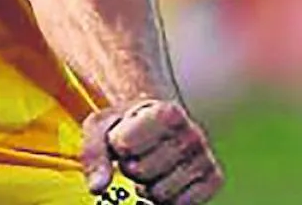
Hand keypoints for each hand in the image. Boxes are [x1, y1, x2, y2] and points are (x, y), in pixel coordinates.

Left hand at [83, 100, 222, 203]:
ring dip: (146, 186)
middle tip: (137, 153)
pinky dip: (166, 199)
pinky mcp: (214, 180)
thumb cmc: (125, 126)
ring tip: (151, 166)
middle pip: (141, 172)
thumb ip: (93, 154)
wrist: (158, 124)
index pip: (124, 147)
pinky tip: (165, 180)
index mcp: (166, 112)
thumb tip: (97, 188)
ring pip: (160, 194)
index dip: (117, 145)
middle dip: (131, 167)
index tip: (123, 135)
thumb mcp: (101, 127)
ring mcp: (206, 158)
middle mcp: (192, 134)